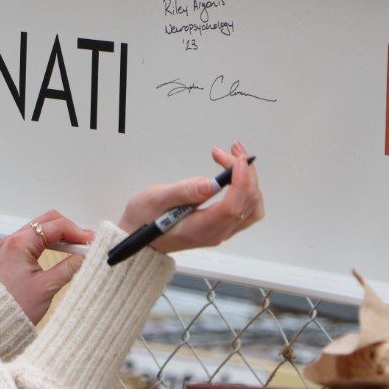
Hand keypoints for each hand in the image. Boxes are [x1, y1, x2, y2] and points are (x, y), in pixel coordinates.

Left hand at [0, 209, 94, 324]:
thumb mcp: (47, 287)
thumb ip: (68, 268)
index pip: (55, 226)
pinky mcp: (15, 254)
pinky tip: (65, 251)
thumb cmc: (13, 307)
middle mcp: (14, 240)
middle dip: (70, 229)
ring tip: (78, 248)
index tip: (90, 241)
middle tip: (86, 242)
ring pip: (43, 229)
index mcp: (20, 243)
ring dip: (62, 235)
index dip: (77, 232)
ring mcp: (13, 246)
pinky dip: (53, 242)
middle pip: (48, 221)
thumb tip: (83, 257)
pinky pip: (37, 239)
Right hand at [117, 141, 262, 254]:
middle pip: (247, 203)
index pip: (232, 207)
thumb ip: (183, 192)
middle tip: (228, 151)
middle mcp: (216, 232)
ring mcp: (220, 230)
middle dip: (244, 173)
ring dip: (249, 179)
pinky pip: (246, 209)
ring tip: (235, 156)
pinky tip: (237, 173)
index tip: (236, 160)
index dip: (240, 181)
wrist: (137, 237)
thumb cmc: (144, 219)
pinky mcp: (221, 225)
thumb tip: (208, 184)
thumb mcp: (156, 200)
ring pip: (251, 207)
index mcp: (201, 229)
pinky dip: (246, 188)